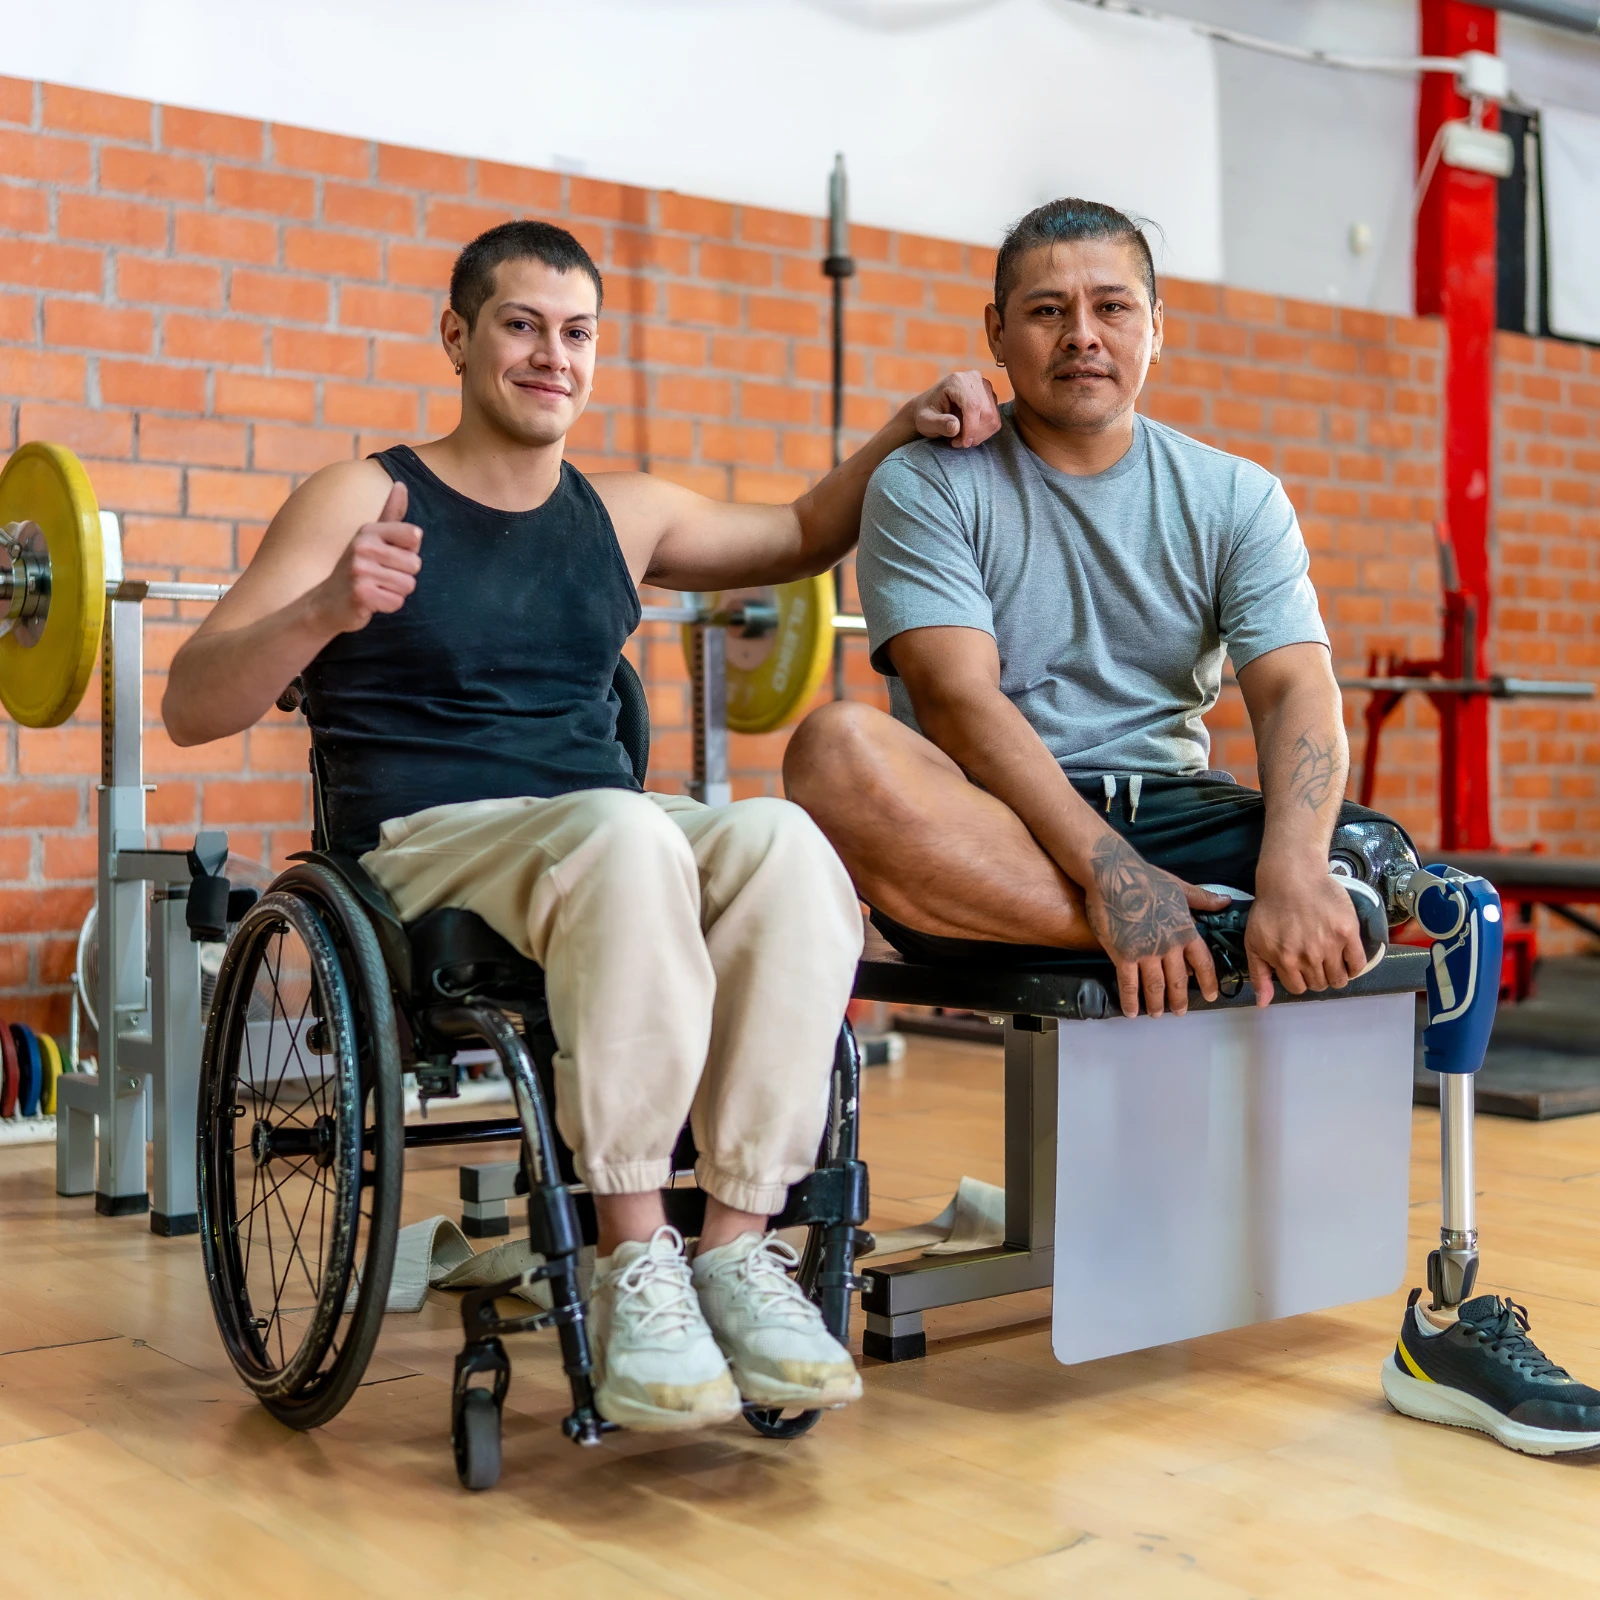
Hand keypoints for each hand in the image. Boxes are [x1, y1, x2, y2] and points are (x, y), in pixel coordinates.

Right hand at [313, 480, 421, 632]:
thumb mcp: (371, 539)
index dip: (408, 553)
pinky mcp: (360, 593)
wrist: (325, 604)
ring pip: (408, 585)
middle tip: (380, 578)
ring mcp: (359, 569)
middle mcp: (363, 546)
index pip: (414, 536)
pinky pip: (397, 601)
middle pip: (415, 564)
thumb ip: (390, 515)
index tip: (388, 558)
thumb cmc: (356, 571)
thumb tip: (401, 484)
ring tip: (376, 589)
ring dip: (396, 592)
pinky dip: (388, 606)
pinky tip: (372, 602)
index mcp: (369, 530)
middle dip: (404, 576)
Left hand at [910, 370, 1001, 448]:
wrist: (929, 409)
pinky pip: (995, 421)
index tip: (962, 443)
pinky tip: (968, 433)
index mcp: (957, 380)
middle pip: (986, 412)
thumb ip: (939, 423)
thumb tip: (955, 427)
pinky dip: (983, 433)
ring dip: (978, 435)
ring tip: (960, 438)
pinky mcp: (990, 398)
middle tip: (957, 442)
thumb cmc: (926, 415)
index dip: (971, 427)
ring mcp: (985, 387)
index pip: (973, 405)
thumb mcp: (925, 421)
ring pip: (992, 419)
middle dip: (973, 434)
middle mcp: (974, 379)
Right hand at [1083, 834, 1229, 1017]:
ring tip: (1158, 1014)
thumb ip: (1202, 899)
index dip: (1207, 981)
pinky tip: (1132, 1012)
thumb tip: (1226, 901)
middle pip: (1178, 980)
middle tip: (1180, 1012)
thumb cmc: (1145, 878)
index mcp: (1185, 931)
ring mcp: (1146, 953)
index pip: (1202, 963)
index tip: (1210, 995)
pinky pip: (1129, 984)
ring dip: (1157, 1004)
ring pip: (1155, 986)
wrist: (1114, 876)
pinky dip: (1131, 1000)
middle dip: (1179, 999)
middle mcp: (1169, 946)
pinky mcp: (1123, 956)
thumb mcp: (1179, 887)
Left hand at [1244, 869, 1365, 1006]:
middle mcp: (1308, 958)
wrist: (1291, 878)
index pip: (1299, 989)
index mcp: (1285, 962)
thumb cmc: (1269, 909)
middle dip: (1318, 978)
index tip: (1302, 970)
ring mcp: (1330, 946)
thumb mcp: (1254, 942)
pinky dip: (1355, 967)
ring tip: (1332, 962)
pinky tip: (1348, 959)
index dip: (1300, 980)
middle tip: (1317, 963)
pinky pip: (1358, 963)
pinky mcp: (1348, 933)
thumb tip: (1263, 1004)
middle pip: (1320, 985)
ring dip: (1337, 975)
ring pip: (1340, 978)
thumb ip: (1259, 975)